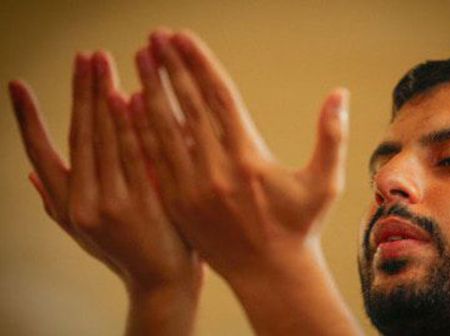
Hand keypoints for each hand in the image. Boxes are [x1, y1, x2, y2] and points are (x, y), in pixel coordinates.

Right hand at [9, 51, 202, 334]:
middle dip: (80, 92)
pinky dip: (133, 124)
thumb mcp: (83, 232)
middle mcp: (84, 204)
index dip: (27, 119)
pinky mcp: (146, 203)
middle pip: (79, 136)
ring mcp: (115, 204)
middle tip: (84, 57)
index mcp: (66, 206)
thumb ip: (57, 203)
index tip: (17, 86)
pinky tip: (131, 96)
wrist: (161, 281)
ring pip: (106, 140)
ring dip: (103, 98)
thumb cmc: (123, 251)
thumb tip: (30, 176)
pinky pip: (138, 155)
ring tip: (101, 64)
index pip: (41, 153)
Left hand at [133, 29, 359, 334]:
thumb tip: (339, 93)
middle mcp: (216, 170)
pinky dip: (142, 130)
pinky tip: (132, 106)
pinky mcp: (177, 204)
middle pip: (187, 106)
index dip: (200, 63)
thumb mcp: (325, 183)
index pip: (219, 98)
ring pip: (164, 130)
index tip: (183, 37)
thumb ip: (332, 136)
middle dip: (170, 67)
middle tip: (155, 37)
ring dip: (150, 91)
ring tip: (140, 59)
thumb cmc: (300, 227)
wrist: (269, 274)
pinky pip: (156, 160)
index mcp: (249, 158)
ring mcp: (192, 188)